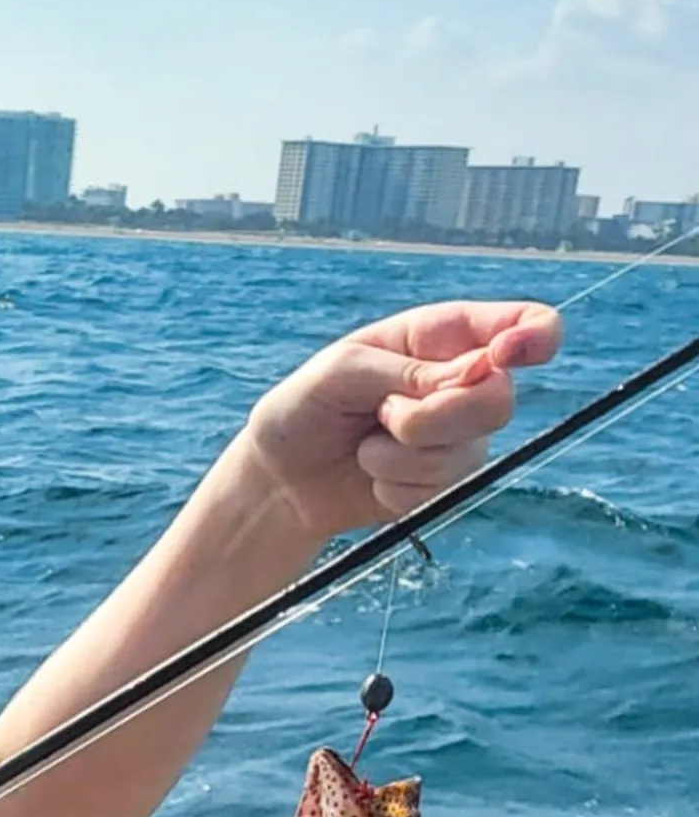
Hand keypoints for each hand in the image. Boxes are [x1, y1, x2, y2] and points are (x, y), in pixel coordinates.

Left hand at [243, 300, 562, 538]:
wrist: (282, 478)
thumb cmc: (306, 407)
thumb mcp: (341, 372)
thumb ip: (406, 370)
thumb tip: (477, 373)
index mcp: (440, 336)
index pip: (522, 325)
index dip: (534, 335)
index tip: (507, 355)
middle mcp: (462, 382)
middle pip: (499, 401)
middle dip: (435, 416)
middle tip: (384, 415)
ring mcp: (459, 436)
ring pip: (467, 452)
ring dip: (401, 455)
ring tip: (365, 444)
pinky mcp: (446, 483)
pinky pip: (442, 490)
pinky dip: (396, 485)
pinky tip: (372, 474)